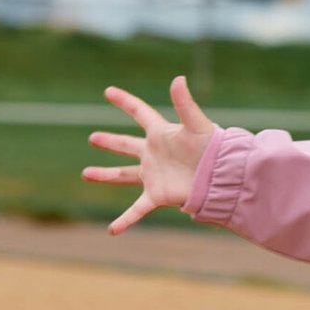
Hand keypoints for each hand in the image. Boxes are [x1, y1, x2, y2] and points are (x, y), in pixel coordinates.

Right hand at [82, 74, 217, 233]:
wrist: (223, 178)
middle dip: (111, 142)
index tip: (108, 91)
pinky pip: (136, 209)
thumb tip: (177, 79)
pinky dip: (124, 220)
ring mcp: (153, 175)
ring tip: (86, 173)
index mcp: (161, 133)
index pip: (139, 112)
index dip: (125, 101)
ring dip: (105, 174)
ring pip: (124, 174)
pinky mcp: (157, 195)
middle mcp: (154, 153)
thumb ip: (185, 103)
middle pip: (127, 145)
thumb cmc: (214, 149)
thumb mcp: (197, 125)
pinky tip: (112, 230)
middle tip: (93, 138)